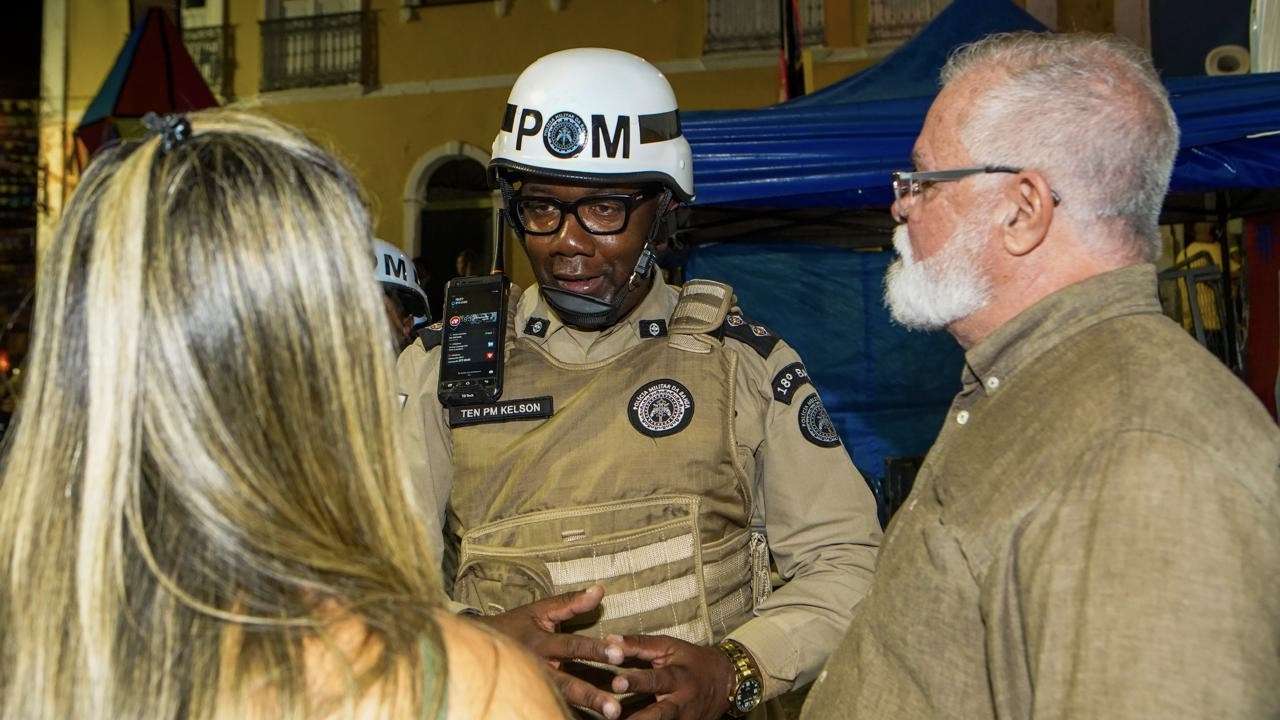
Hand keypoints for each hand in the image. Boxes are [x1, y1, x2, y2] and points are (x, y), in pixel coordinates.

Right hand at [472, 585, 626, 718]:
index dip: (595, 649)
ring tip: (612, 715)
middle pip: (567, 684)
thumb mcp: (539, 610)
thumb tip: (600, 589)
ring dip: (587, 707)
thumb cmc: (515, 625)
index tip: (620, 653)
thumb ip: (570, 602)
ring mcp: (533, 687)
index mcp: (541, 643)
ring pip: (561, 699)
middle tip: (615, 707)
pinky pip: (551, 706)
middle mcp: (537, 668)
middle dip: (592, 695)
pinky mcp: (531, 698)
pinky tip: (591, 718)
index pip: (572, 646)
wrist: (476, 648)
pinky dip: (568, 712)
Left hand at [609, 634, 735, 719]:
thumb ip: (639, 645)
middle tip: (613, 716)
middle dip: (639, 718)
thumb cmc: (691, 660)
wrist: (726, 682)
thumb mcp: (669, 647)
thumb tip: (608, 640)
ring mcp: (684, 719)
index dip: (636, 681)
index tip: (616, 683)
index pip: (656, 679)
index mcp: (678, 677)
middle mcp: (681, 702)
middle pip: (660, 713)